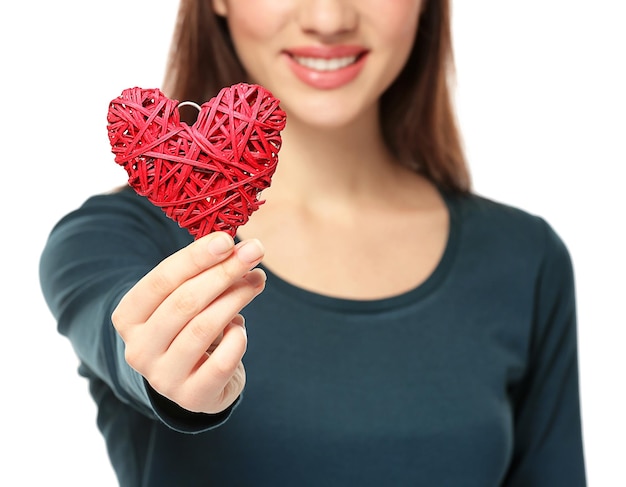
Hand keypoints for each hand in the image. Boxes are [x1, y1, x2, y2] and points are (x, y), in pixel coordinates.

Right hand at [112, 232, 265, 413]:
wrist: (194, 381)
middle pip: (184, 302)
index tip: (227, 240)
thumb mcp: (188, 298)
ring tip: (256, 281)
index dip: (196, 257)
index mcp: (128, 317)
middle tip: (254, 253)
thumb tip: (243, 251)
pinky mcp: (191, 397)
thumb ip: (208, 274)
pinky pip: (221, 361)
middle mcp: (138, 349)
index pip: (161, 280)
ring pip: (203, 328)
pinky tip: (240, 328)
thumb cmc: (189, 328)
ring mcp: (162, 377)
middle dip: (223, 273)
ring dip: (236, 298)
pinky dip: (237, 338)